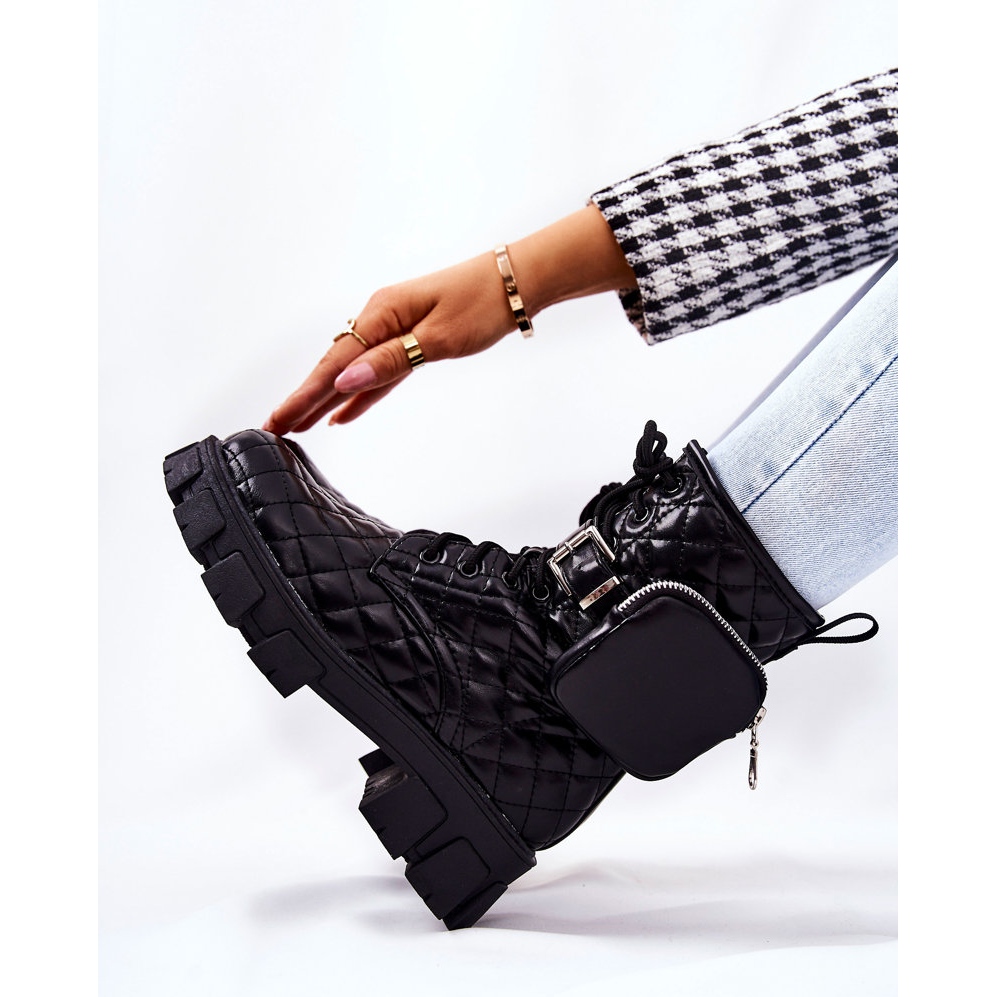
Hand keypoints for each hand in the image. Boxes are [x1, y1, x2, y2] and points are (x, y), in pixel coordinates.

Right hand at [263, 252, 514, 431]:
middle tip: (275, 428)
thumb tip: (345, 381)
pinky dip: (360, 394)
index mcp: (381, 313)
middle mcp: (381, 319)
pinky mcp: (411, 339)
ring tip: (299, 426)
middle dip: (304, 399)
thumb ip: (391, 361)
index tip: (278, 419)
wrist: (515, 282)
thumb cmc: (482, 303)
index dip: (304, 395)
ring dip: (326, 399)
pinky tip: (341, 413)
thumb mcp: (438, 338)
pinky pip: (378, 373)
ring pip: (354, 373)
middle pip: (335, 367)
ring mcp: (395, 329)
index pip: (334, 363)